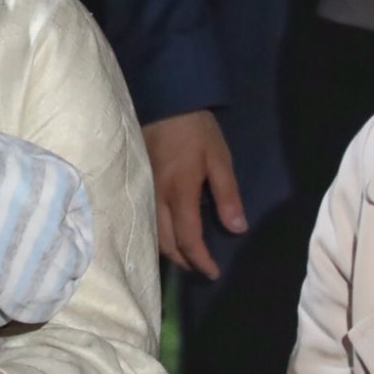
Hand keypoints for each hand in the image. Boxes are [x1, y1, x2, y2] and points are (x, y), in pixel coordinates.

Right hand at [143, 109, 245, 279]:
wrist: (163, 102)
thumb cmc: (195, 130)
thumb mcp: (219, 159)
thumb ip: (227, 195)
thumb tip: (236, 229)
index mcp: (180, 192)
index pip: (188, 238)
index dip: (200, 260)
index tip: (213, 272)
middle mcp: (157, 197)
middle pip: (165, 243)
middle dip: (183, 261)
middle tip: (200, 268)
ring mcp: (143, 192)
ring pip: (151, 235)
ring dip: (168, 251)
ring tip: (185, 256)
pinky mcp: (136, 185)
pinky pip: (144, 220)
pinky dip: (156, 236)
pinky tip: (166, 236)